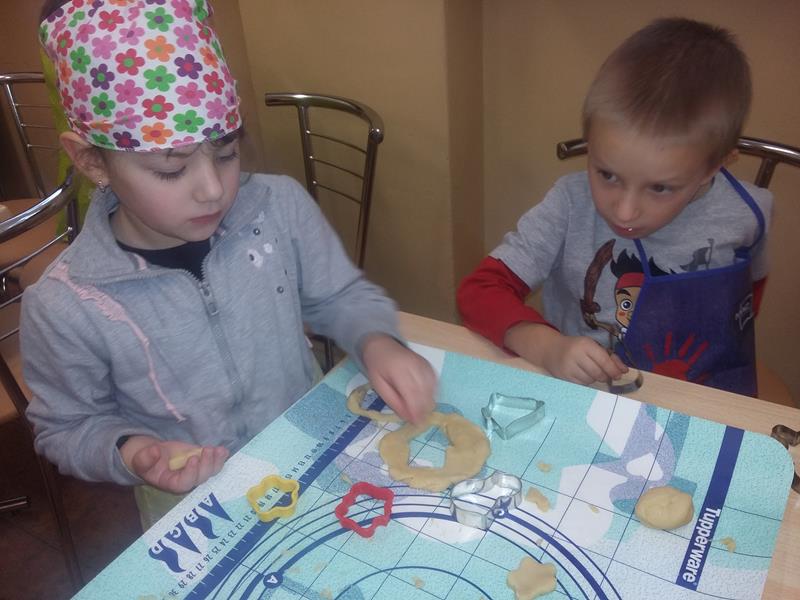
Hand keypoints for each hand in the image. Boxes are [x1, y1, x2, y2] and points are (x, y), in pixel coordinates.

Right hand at [120, 435, 228, 493]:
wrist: (154, 455)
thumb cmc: (147, 461)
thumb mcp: (141, 459)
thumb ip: (146, 458)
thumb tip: (155, 452)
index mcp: (171, 483)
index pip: (183, 484)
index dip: (190, 473)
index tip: (193, 459)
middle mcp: (186, 480)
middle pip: (200, 479)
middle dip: (206, 465)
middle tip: (208, 450)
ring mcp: (196, 472)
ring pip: (210, 472)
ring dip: (216, 462)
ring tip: (219, 450)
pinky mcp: (202, 462)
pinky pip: (214, 463)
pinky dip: (220, 458)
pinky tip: (223, 450)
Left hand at [361, 334, 436, 424]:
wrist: (382, 345)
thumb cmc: (378, 367)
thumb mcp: (379, 386)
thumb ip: (393, 401)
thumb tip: (408, 417)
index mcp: (398, 370)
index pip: (411, 392)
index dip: (416, 410)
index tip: (417, 423)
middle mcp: (414, 365)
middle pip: (424, 391)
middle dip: (423, 409)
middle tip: (419, 422)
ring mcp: (423, 363)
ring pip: (432, 387)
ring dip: (428, 402)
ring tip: (421, 412)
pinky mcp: (428, 364)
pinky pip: (434, 382)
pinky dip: (432, 393)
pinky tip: (425, 400)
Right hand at [505, 322, 626, 384]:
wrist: (550, 350)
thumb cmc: (576, 347)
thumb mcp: (592, 346)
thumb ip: (609, 357)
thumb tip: (624, 370)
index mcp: (585, 344)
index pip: (604, 360)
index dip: (614, 369)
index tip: (620, 374)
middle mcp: (576, 355)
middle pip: (598, 373)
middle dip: (605, 376)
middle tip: (606, 375)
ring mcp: (568, 367)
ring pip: (591, 380)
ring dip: (595, 378)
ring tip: (590, 371)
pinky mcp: (564, 377)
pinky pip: (582, 384)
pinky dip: (586, 381)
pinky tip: (583, 374)